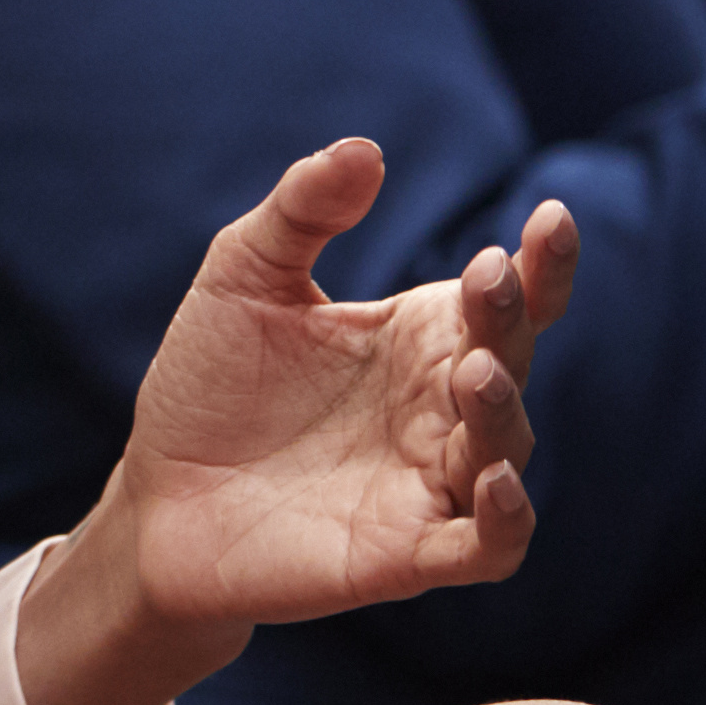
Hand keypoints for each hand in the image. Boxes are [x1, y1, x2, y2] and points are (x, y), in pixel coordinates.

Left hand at [29, 141, 573, 704]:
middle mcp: (439, 409)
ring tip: (474, 370)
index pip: (507, 299)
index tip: (550, 216)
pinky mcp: (408, 555)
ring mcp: (429, 483)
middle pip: (508, 360)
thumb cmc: (211, 384)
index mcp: (417, 339)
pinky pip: (487, 545)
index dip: (543, 264)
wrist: (155, 497)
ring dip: (503, 410)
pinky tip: (493, 480)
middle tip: (487, 279)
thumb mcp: (243, 278)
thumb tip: (364, 149)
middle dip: (509, 319)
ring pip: (505, 449)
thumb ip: (302, 212)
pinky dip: (506, 519)